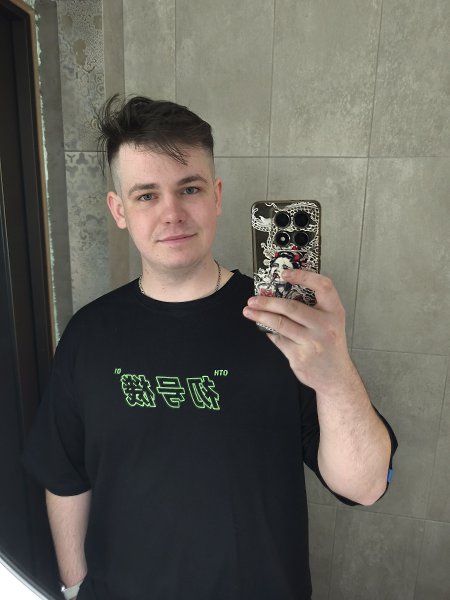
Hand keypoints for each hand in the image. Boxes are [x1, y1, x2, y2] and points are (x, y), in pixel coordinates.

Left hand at [243, 269, 352, 393]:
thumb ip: (314, 308)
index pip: (323, 286)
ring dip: (261, 316)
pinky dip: (270, 333)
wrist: (335, 376)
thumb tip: (280, 292)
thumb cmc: (329, 344)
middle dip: (268, 302)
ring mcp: (312, 342)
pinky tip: (265, 329)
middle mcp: (325, 326)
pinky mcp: (300, 356)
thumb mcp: (330, 322)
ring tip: (249, 311)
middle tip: (253, 299)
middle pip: (292, 307)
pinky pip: (278, 340)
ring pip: (280, 324)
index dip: (303, 276)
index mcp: (335, 312)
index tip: (284, 274)